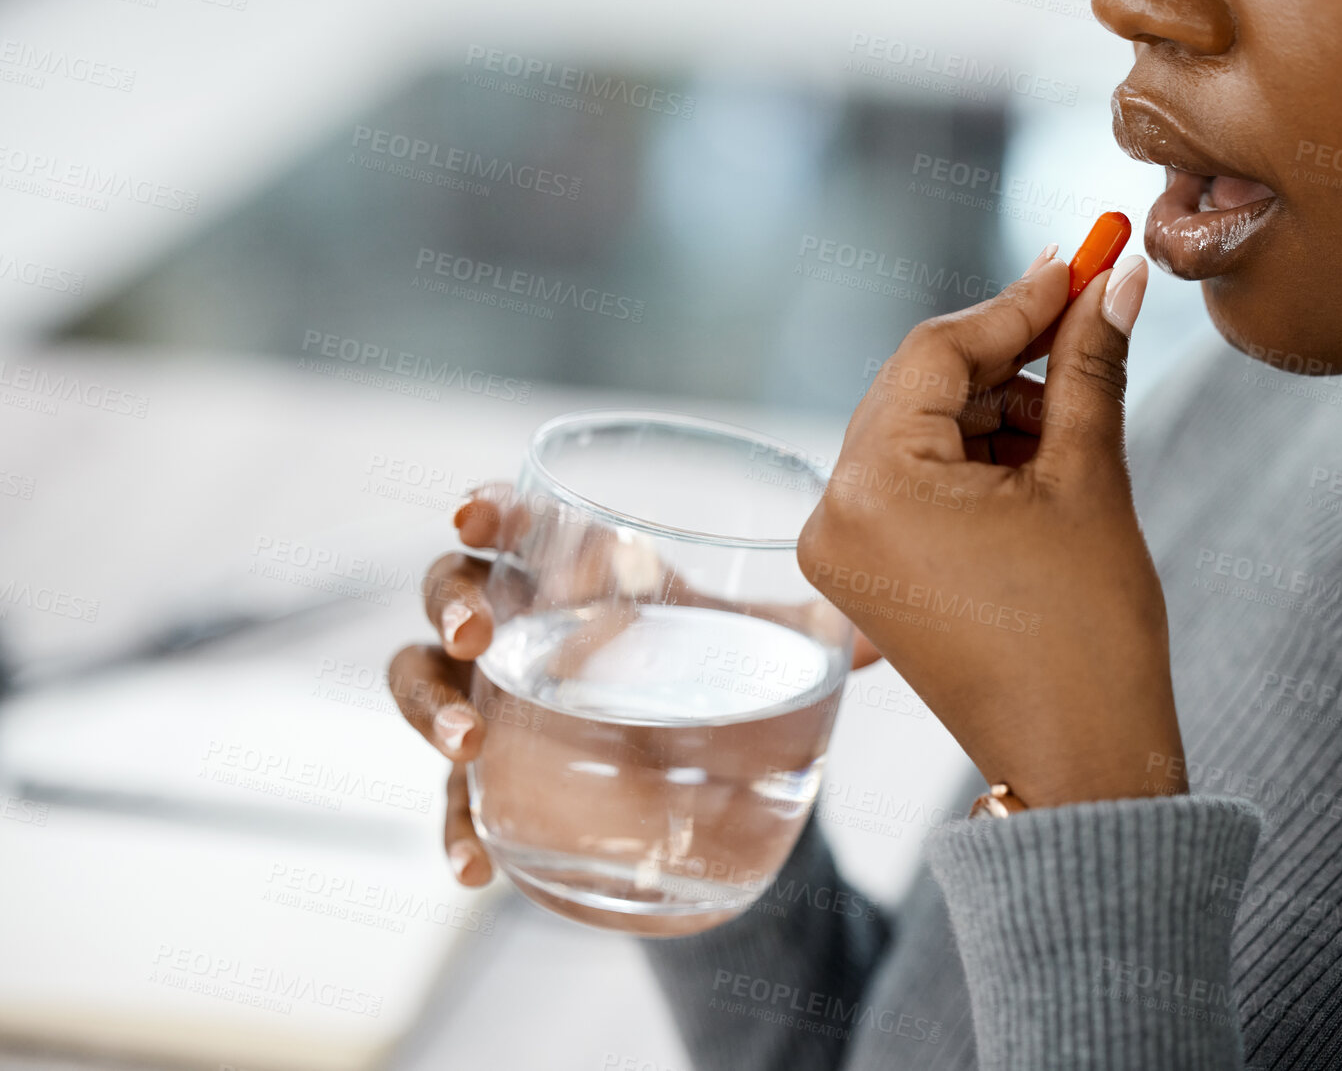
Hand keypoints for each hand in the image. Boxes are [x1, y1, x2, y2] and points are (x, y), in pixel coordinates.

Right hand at [388, 485, 881, 885]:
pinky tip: (472, 866)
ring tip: (465, 747)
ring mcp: (501, 699)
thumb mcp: (767, 646)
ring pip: (424, 682)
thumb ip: (819, 632)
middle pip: (452, 589)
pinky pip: (452, 795)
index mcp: (583, 566)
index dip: (486, 509)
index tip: (475, 514)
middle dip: (452, 603)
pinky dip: (451, 825)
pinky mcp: (501, 775)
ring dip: (429, 708)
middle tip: (478, 635)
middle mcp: (528, 623)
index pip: (516, 518)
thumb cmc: (727, 671)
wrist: (721, 768)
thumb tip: (885, 638)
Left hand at [796, 249, 1185, 808]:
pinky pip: (916, 481)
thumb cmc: (1087, 634)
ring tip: (1078, 426)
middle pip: (923, 386)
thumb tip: (1116, 279)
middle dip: (1012, 357)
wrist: (1083, 760)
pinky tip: (1041, 465)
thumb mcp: (1089, 478)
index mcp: (872, 485)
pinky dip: (976, 460)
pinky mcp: (869, 573)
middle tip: (1093, 321)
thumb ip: (1089, 363)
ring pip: (924, 430)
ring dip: (1000, 410)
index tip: (1085, 263)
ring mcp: (844, 547)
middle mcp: (835, 512)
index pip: (937, 350)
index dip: (1019, 302)